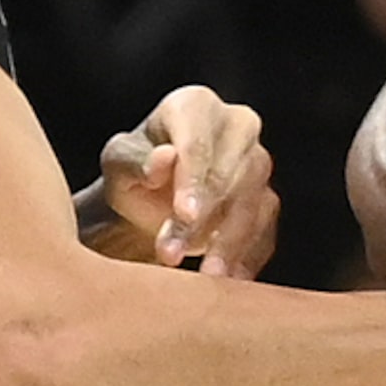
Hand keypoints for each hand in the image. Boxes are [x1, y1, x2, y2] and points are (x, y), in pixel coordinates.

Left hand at [89, 85, 278, 277]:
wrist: (149, 202)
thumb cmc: (132, 173)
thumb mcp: (119, 165)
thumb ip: (136, 161)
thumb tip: (165, 159)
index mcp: (195, 105)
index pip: (200, 141)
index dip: (193, 178)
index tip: (184, 213)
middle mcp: (237, 126)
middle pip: (233, 173)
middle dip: (205, 218)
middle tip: (174, 253)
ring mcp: (258, 163)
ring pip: (254, 203)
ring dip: (228, 243)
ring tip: (204, 276)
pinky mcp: (267, 201)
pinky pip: (265, 230)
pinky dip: (247, 257)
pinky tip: (228, 281)